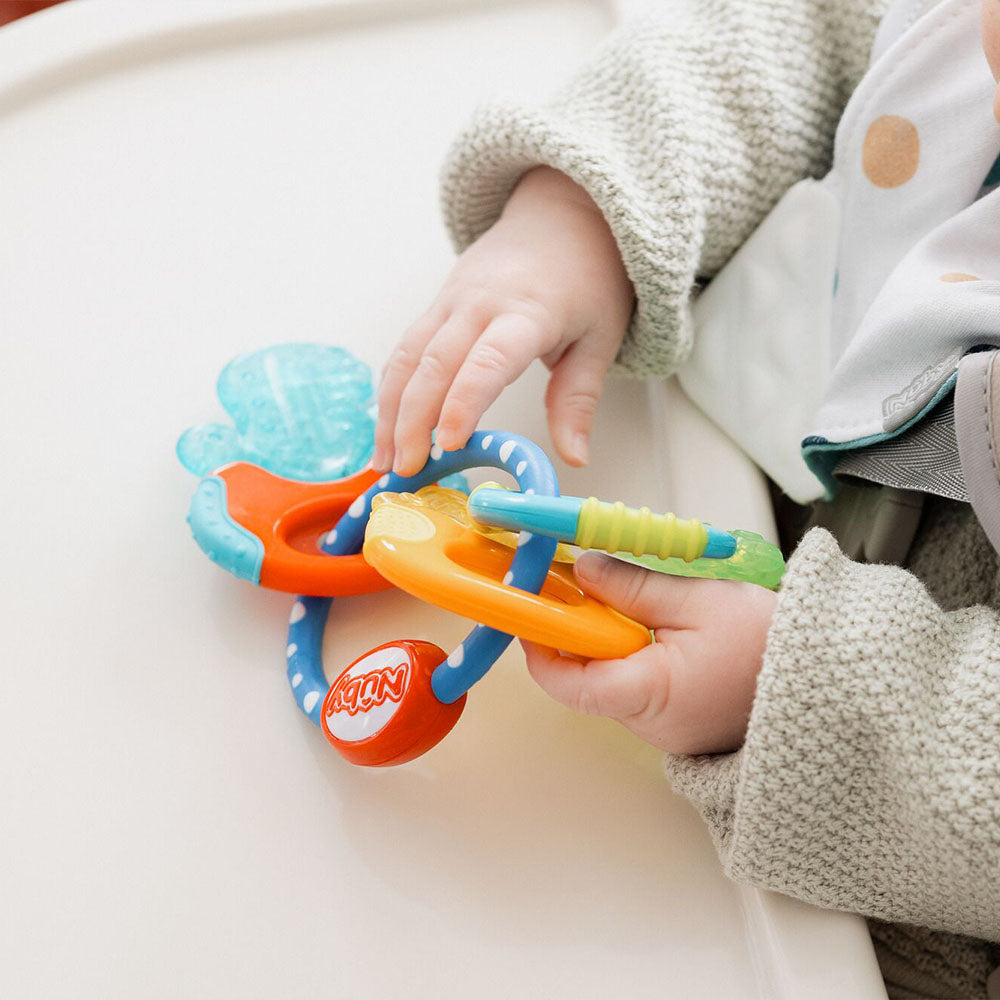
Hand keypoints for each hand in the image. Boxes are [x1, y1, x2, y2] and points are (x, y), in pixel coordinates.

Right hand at [374, 167, 634, 474]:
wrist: (561, 216)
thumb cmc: (586, 279)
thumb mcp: (599, 338)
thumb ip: (578, 399)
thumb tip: (574, 458)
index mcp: (527, 313)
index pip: (488, 361)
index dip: (464, 402)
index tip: (449, 443)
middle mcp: (479, 304)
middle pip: (433, 363)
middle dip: (413, 421)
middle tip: (407, 470)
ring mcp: (450, 301)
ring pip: (407, 357)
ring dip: (389, 412)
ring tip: (384, 461)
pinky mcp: (435, 306)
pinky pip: (404, 350)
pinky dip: (391, 391)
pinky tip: (386, 429)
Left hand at [522, 553, 777, 754]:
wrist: (833, 679)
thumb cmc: (773, 645)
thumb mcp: (697, 600)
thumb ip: (632, 585)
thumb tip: (582, 570)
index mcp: (649, 696)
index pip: (566, 682)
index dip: (540, 644)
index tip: (532, 607)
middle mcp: (650, 723)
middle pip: (585, 676)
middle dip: (576, 629)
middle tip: (576, 583)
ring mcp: (665, 727)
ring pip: (612, 678)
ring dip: (607, 637)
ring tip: (623, 596)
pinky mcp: (679, 719)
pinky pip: (639, 684)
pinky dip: (633, 651)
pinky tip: (649, 621)